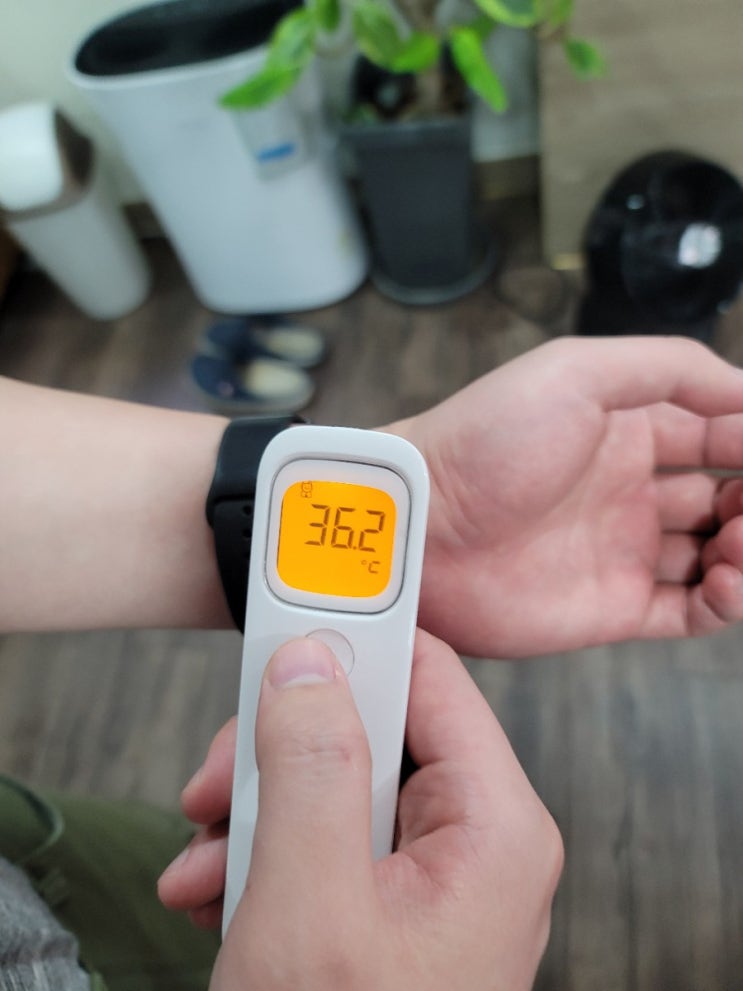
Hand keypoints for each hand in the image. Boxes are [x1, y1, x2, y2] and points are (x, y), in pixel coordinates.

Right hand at [158, 635, 561, 990]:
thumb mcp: (310, 903)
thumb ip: (311, 767)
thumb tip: (308, 663)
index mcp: (493, 826)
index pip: (430, 679)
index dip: (355, 647)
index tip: (281, 633)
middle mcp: (473, 841)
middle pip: (373, 729)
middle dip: (283, 750)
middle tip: (217, 781)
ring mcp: (430, 877)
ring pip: (337, 780)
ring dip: (258, 808)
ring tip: (205, 855)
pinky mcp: (388, 906)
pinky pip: (326, 836)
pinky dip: (264, 850)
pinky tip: (218, 885)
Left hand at [389, 336, 742, 656]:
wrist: (421, 525)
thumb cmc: (483, 442)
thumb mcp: (576, 371)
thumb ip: (669, 367)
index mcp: (628, 429)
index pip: (723, 430)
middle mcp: (632, 488)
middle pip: (730, 493)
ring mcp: (624, 549)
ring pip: (721, 553)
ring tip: (740, 539)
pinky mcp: (613, 607)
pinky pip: (692, 610)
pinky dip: (728, 600)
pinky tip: (729, 578)